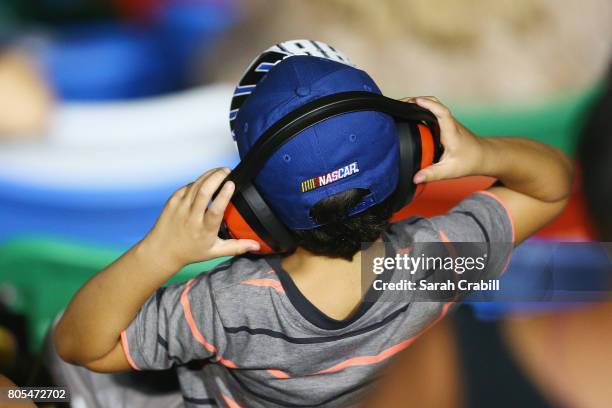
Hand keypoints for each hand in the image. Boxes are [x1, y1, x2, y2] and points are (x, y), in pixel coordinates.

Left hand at [142, 168, 259, 270]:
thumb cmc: (189, 251)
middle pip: (204, 192)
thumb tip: (256, 246)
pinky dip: (198, 181)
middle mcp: (191, 217)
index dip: (224, 196)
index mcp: (204, 229)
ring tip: (220, 171)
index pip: (215, 210)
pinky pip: (188, 186)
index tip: (231, 183)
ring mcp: (180, 208)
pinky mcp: (172, 201)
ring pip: (196, 185)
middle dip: (217, 177)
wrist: (162, 251)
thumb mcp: (215, 251)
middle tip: (227, 171)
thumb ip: (237, 247)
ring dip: (209, 175)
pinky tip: (206, 180)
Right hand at [405, 97, 483, 183]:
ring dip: (419, 104)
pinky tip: (412, 117)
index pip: (442, 113)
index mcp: (451, 132)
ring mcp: (448, 123)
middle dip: (418, 100)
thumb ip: (432, 174)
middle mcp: (450, 124)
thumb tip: (416, 178)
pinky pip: (433, 113)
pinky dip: (422, 110)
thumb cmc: (469, 162)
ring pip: (434, 106)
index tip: (415, 101)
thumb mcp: (450, 171)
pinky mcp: (446, 125)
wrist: (484, 156)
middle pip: (435, 104)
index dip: (428, 105)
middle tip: (400, 105)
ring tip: (402, 109)